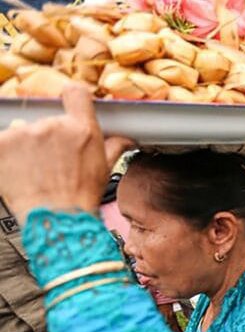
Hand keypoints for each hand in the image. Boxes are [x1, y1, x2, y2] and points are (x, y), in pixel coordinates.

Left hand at [0, 83, 133, 222]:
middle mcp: (53, 126)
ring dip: (24, 145)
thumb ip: (114, 147)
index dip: (71, 97)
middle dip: (47, 136)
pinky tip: (17, 171)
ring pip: (21, 129)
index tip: (66, 103)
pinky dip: (7, 154)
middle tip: (50, 161)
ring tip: (33, 170)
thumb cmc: (81, 197)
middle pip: (46, 119)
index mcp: (81, 129)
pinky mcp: (1, 144)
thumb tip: (126, 138)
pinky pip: (3, 141)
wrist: (55, 220)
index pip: (75, 92)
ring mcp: (24, 133)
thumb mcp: (105, 169)